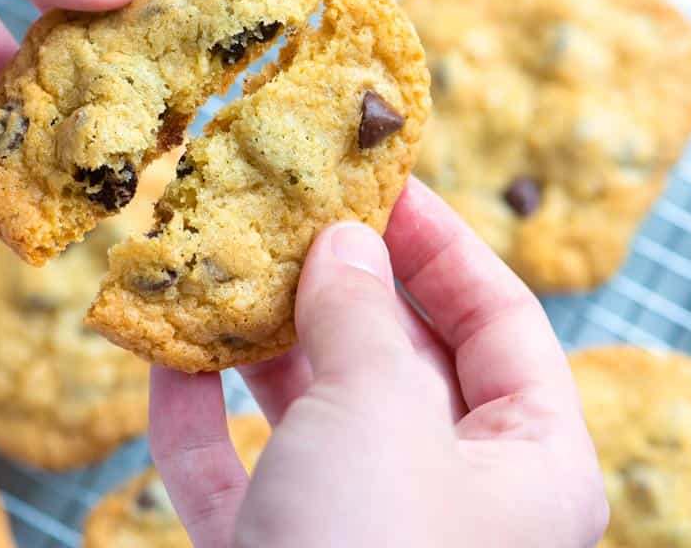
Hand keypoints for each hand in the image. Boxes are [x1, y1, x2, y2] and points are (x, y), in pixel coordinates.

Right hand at [149, 178, 608, 546]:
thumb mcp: (379, 412)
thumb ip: (363, 315)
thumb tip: (346, 243)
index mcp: (529, 466)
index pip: (500, 320)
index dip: (441, 240)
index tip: (378, 177)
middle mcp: (451, 498)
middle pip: (398, 357)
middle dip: (334, 282)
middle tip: (281, 208)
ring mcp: (356, 532)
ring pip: (309, 412)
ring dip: (255, 342)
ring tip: (214, 262)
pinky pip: (237, 475)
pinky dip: (197, 420)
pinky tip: (160, 357)